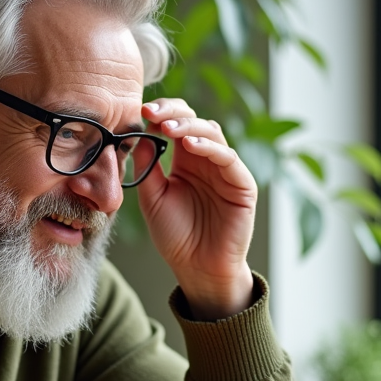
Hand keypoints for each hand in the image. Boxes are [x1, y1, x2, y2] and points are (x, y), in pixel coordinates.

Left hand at [136, 98, 255, 319]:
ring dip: (190, 126)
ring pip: (213, 133)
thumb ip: (148, 169)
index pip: (176, 124)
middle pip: (195, 120)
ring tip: (169, 128)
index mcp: (185, 161)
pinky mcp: (241, 184)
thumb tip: (138, 136)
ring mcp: (225, 170)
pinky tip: (192, 146)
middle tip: (152, 114)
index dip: (161, 113)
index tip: (141, 112)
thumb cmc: (176, 236)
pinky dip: (211, 147)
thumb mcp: (153, 199)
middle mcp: (206, 160)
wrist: (197, 268)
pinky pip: (228, 158)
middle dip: (173, 113)